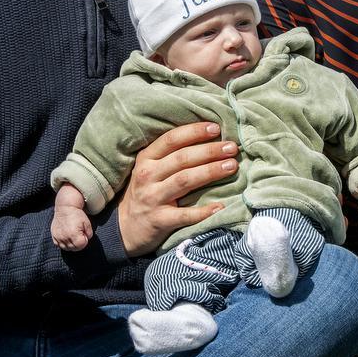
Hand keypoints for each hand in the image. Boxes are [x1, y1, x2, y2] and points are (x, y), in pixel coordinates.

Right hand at [51, 204, 92, 250]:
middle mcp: (65, 237)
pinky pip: (59, 245)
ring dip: (71, 244)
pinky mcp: (54, 236)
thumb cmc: (77, 215)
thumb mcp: (87, 223)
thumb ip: (89, 234)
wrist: (65, 208)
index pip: (81, 245)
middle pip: (74, 248)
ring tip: (73, 236)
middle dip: (78, 244)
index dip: (84, 240)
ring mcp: (58, 237)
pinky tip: (67, 236)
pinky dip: (63, 243)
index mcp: (74, 234)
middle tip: (79, 235)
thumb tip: (86, 240)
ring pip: (66, 248)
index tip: (84, 233)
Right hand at [118, 122, 237, 256]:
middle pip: (182, 158)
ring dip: (210, 172)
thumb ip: (171, 154)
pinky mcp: (159, 220)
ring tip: (231, 166)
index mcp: (146, 158)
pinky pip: (185, 215)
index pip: (171, 139)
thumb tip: (208, 137)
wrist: (126, 228)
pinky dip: (203, 211)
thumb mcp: (150, 168)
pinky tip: (221, 206)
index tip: (216, 128)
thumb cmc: (146, 191)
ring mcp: (152, 198)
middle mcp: (147, 176)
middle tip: (232, 148)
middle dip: (210, 151)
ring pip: (185, 180)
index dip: (194, 132)